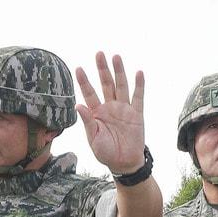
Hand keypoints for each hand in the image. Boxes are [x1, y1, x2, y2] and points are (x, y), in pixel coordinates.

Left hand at [74, 52, 145, 174]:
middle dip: (102, 69)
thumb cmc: (106, 152)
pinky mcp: (137, 114)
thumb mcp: (93, 139)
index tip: (79, 68)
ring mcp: (123, 109)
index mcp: (96, 113)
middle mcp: (110, 107)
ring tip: (116, 56)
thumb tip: (78, 105)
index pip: (89, 93)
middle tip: (99, 53)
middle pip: (106, 84)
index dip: (84, 81)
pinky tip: (139, 72)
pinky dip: (139, 85)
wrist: (124, 163)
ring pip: (121, 86)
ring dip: (119, 71)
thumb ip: (87, 121)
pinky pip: (138, 97)